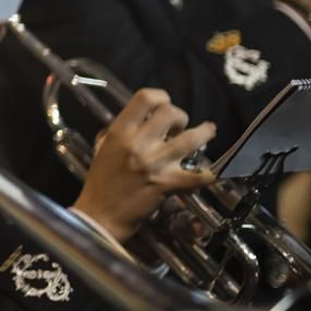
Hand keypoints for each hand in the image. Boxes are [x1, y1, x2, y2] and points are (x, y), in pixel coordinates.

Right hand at [71, 88, 215, 241]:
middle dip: (180, 117)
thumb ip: (121, 130)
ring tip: (208, 132)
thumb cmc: (101, 181)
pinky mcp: (168, 183)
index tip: (164, 105)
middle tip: (179, 128)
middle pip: (171, 113)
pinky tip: (210, 173)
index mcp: (120, 131)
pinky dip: (208, 175)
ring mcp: (155, 163)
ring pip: (192, 139)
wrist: (101, 214)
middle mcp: (138, 143)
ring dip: (204, 133)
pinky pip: (199, 176)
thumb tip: (141, 118)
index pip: (145, 98)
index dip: (160, 97)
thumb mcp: (104, 147)